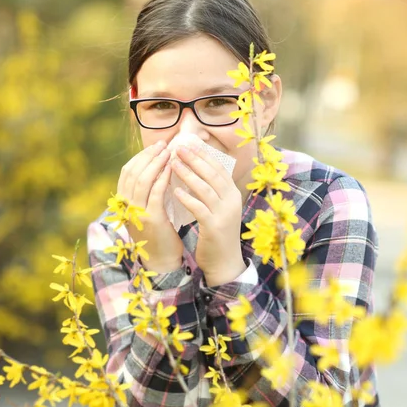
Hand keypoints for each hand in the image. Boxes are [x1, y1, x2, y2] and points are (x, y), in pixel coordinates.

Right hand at [117, 140, 182, 272]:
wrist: (162, 261)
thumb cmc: (159, 234)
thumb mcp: (147, 210)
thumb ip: (148, 193)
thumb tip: (158, 168)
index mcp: (124, 203)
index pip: (127, 172)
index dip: (140, 157)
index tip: (155, 146)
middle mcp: (126, 206)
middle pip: (133, 173)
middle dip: (148, 155)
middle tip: (163, 144)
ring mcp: (137, 213)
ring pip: (142, 180)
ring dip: (156, 163)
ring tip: (169, 152)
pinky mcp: (151, 219)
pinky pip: (156, 193)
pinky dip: (162, 178)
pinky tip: (172, 169)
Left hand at [171, 145, 245, 285]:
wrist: (225, 262)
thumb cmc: (217, 233)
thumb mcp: (218, 208)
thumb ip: (211, 191)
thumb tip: (195, 170)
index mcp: (233, 194)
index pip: (219, 169)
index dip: (204, 155)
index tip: (189, 144)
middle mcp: (232, 201)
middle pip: (213, 174)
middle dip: (195, 160)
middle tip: (178, 148)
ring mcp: (224, 214)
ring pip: (206, 188)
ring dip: (189, 174)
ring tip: (173, 164)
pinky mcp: (214, 227)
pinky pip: (200, 208)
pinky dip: (187, 198)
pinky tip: (175, 191)